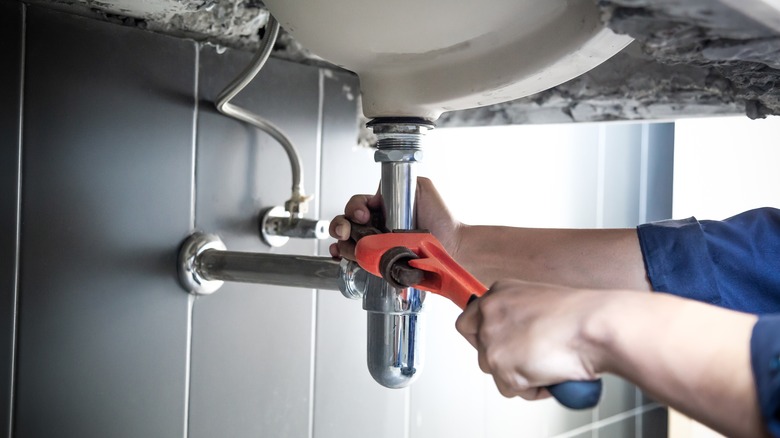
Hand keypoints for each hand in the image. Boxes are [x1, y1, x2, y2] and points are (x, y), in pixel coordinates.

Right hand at [329, 177, 461, 259]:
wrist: (453, 244)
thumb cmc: (441, 217)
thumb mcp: (420, 187)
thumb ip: (398, 182)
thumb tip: (377, 193)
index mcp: (383, 209)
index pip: (357, 205)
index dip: (355, 208)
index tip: (364, 214)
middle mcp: (376, 227)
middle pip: (345, 224)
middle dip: (340, 225)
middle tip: (347, 230)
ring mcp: (376, 246)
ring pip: (347, 244)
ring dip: (343, 243)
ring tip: (351, 245)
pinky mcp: (380, 264)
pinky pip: (358, 263)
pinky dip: (345, 260)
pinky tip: (342, 257)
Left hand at [455, 279, 605, 399]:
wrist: (594, 327)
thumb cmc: (581, 315)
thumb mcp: (540, 301)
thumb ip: (519, 315)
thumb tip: (516, 334)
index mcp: (499, 292)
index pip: (469, 320)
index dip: (482, 337)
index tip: (496, 345)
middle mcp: (489, 313)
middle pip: (479, 349)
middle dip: (503, 359)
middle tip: (529, 358)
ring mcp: (492, 339)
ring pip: (494, 371)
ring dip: (519, 374)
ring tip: (547, 363)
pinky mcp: (501, 365)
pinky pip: (511, 389)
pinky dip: (531, 388)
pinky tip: (550, 373)